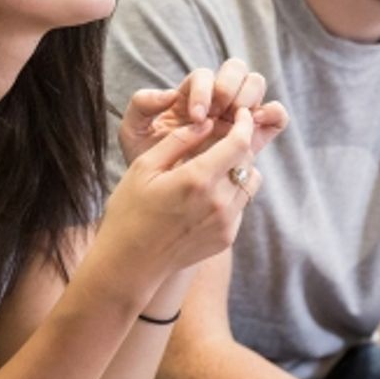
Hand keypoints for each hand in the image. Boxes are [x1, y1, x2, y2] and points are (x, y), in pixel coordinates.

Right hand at [100, 107, 260, 277]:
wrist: (130, 264)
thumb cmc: (130, 211)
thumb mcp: (145, 168)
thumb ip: (178, 141)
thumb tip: (206, 122)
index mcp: (197, 179)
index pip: (238, 143)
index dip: (243, 123)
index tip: (240, 114)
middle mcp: (218, 202)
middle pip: (247, 161)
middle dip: (239, 144)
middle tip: (222, 138)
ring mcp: (225, 223)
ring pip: (249, 184)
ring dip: (238, 169)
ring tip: (214, 168)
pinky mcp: (226, 238)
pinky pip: (240, 206)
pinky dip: (231, 194)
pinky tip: (205, 196)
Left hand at [118, 59, 287, 163]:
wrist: (165, 196)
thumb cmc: (147, 161)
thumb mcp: (133, 133)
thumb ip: (141, 105)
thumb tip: (170, 93)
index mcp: (190, 94)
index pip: (204, 76)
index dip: (203, 92)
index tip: (196, 117)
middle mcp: (217, 100)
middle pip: (237, 70)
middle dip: (230, 86)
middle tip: (220, 112)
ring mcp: (238, 116)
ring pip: (257, 85)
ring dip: (250, 96)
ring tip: (239, 119)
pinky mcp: (255, 135)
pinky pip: (275, 116)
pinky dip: (273, 114)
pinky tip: (257, 126)